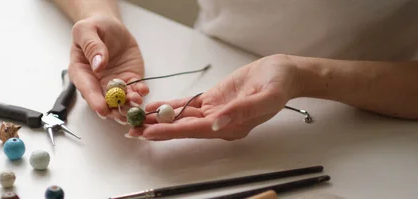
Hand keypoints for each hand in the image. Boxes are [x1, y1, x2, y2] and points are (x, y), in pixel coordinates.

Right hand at [67, 16, 148, 123]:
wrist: (111, 27)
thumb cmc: (95, 27)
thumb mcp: (87, 30)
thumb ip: (91, 46)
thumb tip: (98, 64)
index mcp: (81, 71)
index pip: (86, 89)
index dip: (94, 100)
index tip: (103, 109)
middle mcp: (96, 82)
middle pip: (104, 101)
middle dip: (114, 109)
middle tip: (124, 113)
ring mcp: (113, 83)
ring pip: (120, 100)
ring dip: (128, 104)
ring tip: (136, 102)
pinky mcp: (129, 80)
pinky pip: (134, 90)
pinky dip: (139, 92)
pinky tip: (143, 90)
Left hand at [128, 55, 303, 140]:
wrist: (286, 74)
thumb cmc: (279, 84)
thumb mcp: (266, 96)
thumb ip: (242, 111)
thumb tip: (217, 123)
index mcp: (231, 127)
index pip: (194, 130)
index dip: (170, 131)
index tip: (149, 131)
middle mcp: (219, 123)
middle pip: (182, 127)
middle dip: (156, 129)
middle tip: (131, 130)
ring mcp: (215, 112)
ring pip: (181, 117)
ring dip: (159, 119)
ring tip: (135, 120)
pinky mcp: (213, 100)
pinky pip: (188, 106)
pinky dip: (170, 106)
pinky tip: (153, 107)